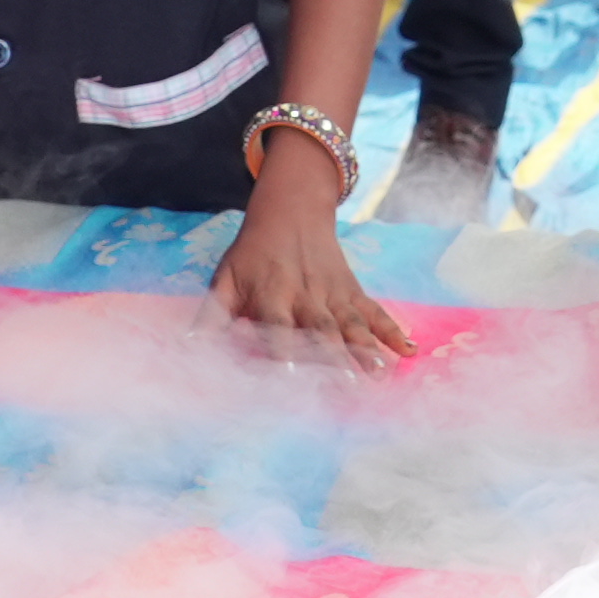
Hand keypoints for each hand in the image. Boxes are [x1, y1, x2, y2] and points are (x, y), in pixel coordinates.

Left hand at [211, 145, 406, 364]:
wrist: (291, 209)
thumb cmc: (252, 253)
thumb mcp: (226, 277)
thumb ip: (212, 314)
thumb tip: (190, 347)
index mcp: (272, 294)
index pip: (278, 324)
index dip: (284, 348)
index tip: (291, 375)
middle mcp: (306, 296)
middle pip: (322, 329)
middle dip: (335, 358)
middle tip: (348, 388)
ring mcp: (334, 293)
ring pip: (352, 323)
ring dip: (366, 349)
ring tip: (379, 375)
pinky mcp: (353, 291)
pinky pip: (374, 312)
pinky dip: (392, 330)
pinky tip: (408, 351)